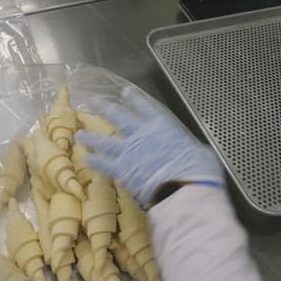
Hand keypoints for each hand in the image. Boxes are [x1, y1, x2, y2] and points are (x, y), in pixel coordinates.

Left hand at [75, 86, 222, 205]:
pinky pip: (104, 164)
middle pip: (119, 117)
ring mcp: (130, 152)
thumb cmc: (197, 170)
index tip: (124, 93)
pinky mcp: (123, 170)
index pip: (145, 107)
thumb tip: (195, 153)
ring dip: (92, 136)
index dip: (134, 100)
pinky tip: (84, 158)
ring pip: (106, 140)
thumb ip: (190, 148)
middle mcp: (143, 134)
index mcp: (163, 126)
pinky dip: (94, 161)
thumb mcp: (200, 152)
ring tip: (80, 134)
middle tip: (92, 101)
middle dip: (105, 108)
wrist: (183, 187)